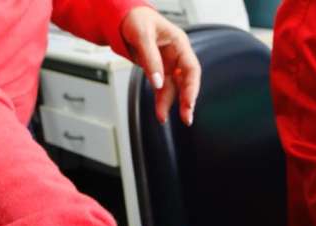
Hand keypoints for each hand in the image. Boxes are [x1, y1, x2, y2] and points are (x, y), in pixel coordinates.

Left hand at [121, 7, 200, 125]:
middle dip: (186, 101)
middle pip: (186, 82)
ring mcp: (167, 64)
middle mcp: (176, 56)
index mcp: (179, 44)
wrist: (123, 18)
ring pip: (173, 88)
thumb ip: (151, 59)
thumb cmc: (136, 19)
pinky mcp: (158, 71)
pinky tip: (160, 111)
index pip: (191, 68)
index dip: (192, 87)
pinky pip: (161, 88)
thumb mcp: (142, 35)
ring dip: (169, 103)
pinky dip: (160, 100)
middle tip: (186, 117)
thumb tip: (157, 82)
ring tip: (163, 117)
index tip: (189, 102)